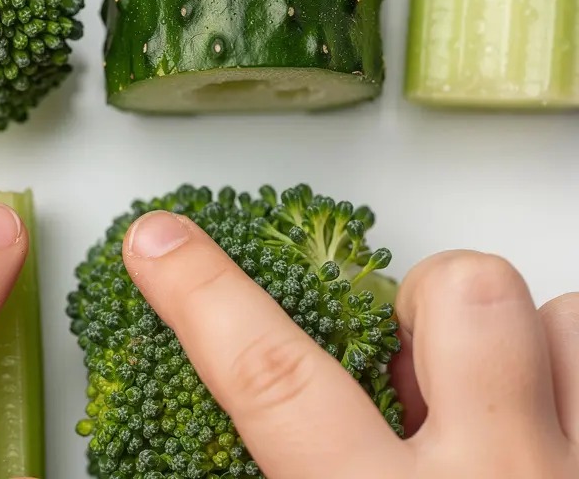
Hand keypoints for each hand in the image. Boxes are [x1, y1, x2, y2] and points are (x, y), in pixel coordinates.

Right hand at [123, 210, 578, 478]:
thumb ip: (288, 474)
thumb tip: (258, 420)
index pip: (273, 382)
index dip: (205, 298)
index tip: (159, 243)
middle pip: (463, 293)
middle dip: (425, 295)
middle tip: (411, 355)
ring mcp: (575, 468)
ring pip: (562, 315)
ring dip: (520, 341)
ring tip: (493, 396)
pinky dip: (570, 371)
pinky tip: (549, 419)